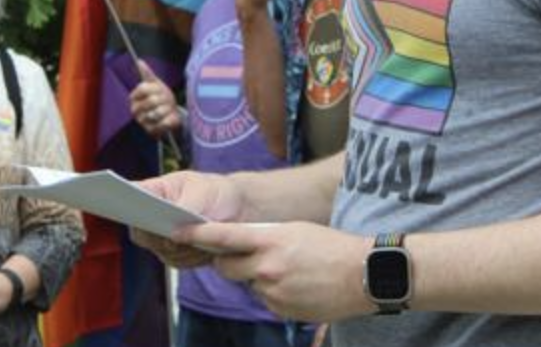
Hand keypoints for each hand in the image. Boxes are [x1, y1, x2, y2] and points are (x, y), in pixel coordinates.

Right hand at [129, 60, 182, 136]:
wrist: (169, 115)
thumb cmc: (161, 98)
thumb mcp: (155, 84)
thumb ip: (147, 74)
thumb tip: (139, 61)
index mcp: (134, 98)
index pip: (144, 88)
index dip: (156, 88)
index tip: (161, 89)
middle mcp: (135, 110)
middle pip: (152, 100)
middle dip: (164, 99)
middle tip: (168, 100)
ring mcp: (142, 122)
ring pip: (158, 112)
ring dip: (168, 109)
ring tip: (169, 109)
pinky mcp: (151, 132)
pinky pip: (164, 123)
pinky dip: (170, 120)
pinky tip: (170, 118)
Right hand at [130, 171, 246, 268]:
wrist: (239, 210)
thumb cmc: (216, 192)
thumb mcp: (203, 191)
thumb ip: (185, 206)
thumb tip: (170, 229)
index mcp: (153, 191)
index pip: (129, 197)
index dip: (123, 204)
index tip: (133, 211)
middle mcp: (152, 216)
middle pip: (141, 233)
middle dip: (159, 237)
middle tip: (175, 236)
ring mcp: (162, 237)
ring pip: (161, 251)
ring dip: (182, 248)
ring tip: (202, 239)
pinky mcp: (176, 255)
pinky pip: (178, 262)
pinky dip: (193, 257)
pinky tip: (207, 248)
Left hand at [183, 220, 372, 323]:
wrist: (364, 275)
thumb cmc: (331, 246)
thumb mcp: (294, 230)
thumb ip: (263, 238)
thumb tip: (239, 247)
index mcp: (269, 240)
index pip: (223, 237)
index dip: (197, 234)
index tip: (177, 231)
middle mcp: (266, 268)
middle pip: (226, 267)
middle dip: (229, 261)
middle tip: (249, 255)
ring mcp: (273, 293)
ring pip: (247, 284)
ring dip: (257, 278)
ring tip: (290, 270)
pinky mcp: (281, 311)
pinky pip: (265, 300)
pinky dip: (273, 293)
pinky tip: (297, 285)